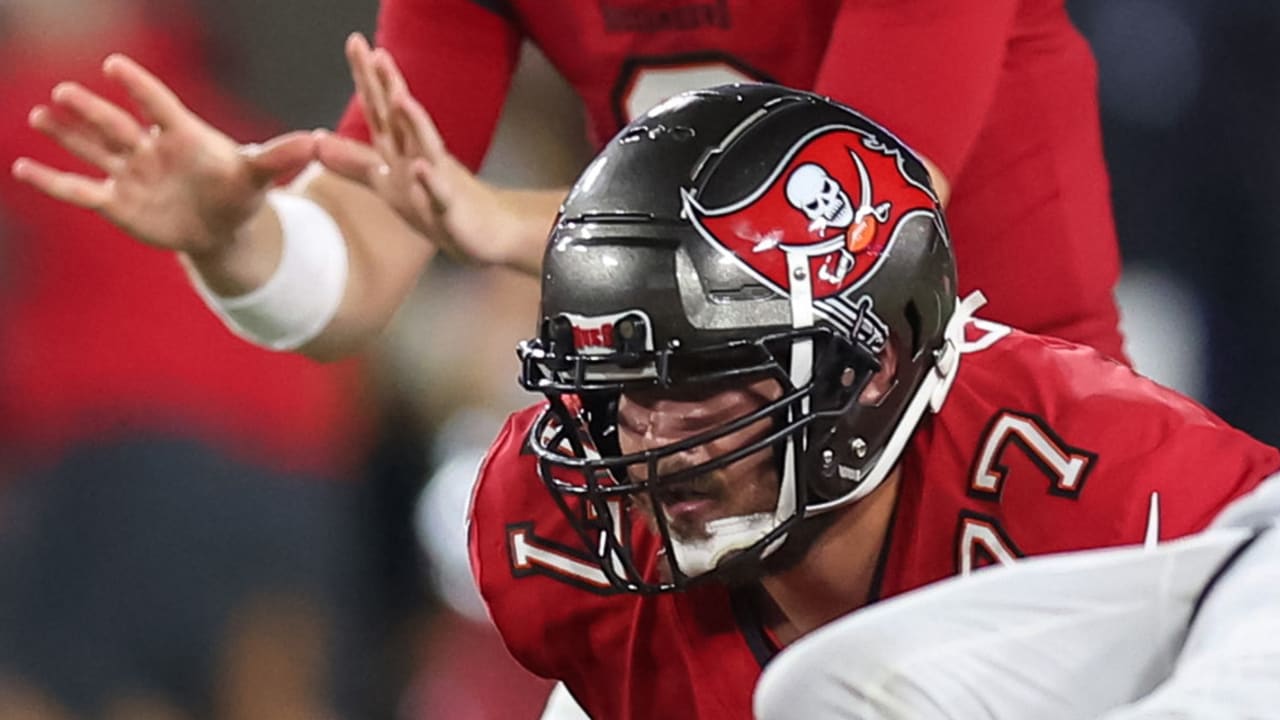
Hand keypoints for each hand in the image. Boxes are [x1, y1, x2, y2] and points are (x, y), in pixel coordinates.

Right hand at [11, 54, 314, 258]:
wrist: (223, 227)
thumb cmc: (239, 192)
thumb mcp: (260, 175)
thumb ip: (281, 155)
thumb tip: (317, 138)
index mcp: (183, 134)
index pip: (158, 105)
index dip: (138, 87)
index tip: (115, 66)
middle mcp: (150, 148)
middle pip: (117, 125)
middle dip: (92, 111)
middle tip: (65, 91)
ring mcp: (131, 173)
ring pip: (94, 150)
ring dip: (67, 134)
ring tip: (39, 115)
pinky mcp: (118, 202)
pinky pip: (81, 190)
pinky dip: (53, 181)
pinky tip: (23, 169)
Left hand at [315, 34, 519, 266]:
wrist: (490, 231)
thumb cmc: (439, 204)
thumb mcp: (387, 184)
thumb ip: (353, 162)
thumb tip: (315, 140)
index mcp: (401, 150)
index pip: (381, 109)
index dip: (367, 78)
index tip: (356, 43)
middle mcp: (420, 156)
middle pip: (401, 118)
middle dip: (388, 85)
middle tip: (376, 53)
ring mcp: (438, 179)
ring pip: (425, 147)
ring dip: (414, 123)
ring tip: (400, 98)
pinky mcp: (451, 209)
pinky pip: (439, 195)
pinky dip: (430, 182)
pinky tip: (420, 168)